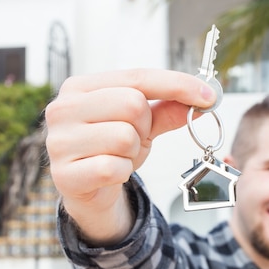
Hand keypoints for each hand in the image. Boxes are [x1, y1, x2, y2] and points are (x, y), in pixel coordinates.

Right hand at [45, 69, 216, 242]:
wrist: (88, 192)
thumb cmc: (111, 149)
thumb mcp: (143, 125)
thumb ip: (168, 109)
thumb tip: (204, 98)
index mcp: (79, 88)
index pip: (137, 76)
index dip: (177, 84)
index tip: (209, 95)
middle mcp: (62, 109)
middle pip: (132, 104)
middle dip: (144, 126)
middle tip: (133, 139)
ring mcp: (58, 142)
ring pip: (124, 137)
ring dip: (132, 152)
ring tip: (119, 157)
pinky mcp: (64, 174)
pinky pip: (112, 168)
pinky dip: (122, 172)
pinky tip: (110, 174)